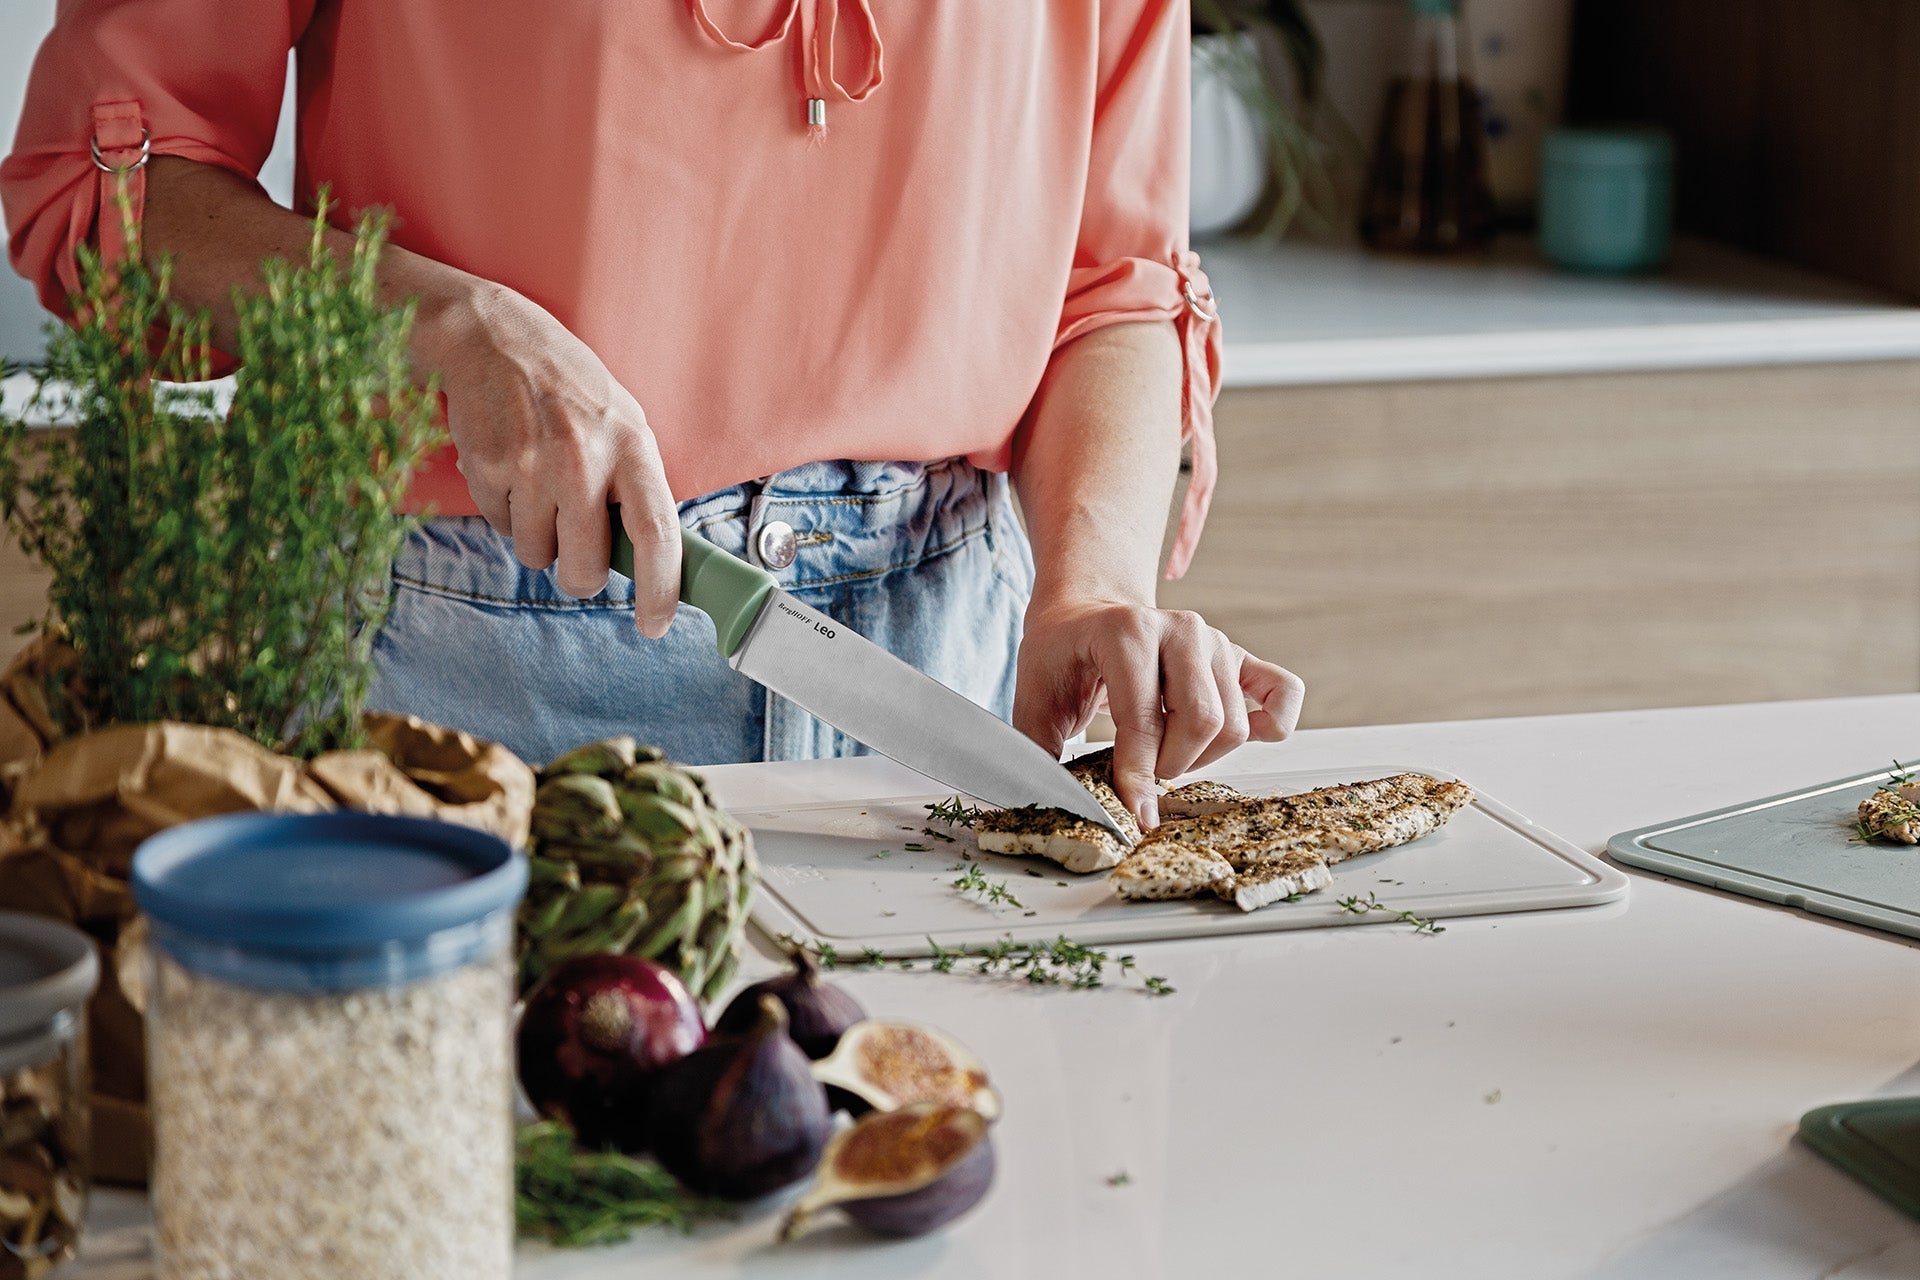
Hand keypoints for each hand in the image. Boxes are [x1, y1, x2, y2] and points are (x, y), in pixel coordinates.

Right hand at [416, 279, 680, 635]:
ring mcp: (531, 467)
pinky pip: (502, 529)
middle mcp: (583, 459)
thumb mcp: (621, 422)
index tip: (655, 623)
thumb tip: (652, 560)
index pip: (656, 533)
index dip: (660, 588)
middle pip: (586, 567)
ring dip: (541, 539)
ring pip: (538, 555)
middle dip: (581, 575)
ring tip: (541, 486)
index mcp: (630, 445)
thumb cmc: (569, 388)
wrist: (493, 339)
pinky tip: (513, 470)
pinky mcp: (487, 471)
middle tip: (579, 554)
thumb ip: (635, 486)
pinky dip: (509, 515)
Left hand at [1012, 597, 1305, 827]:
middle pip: (1203, 722)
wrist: (1088, 609)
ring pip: (1235, 723)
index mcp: (1126, 631)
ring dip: (1203, 757)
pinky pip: (1283, 693)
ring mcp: (1216, 640)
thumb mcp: (1034, 699)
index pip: (1143, 718)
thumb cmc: (1061, 655)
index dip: (1138, 775)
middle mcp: (1180, 628)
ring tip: (1167, 753)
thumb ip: (1039, 752)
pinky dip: (1272, 725)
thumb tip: (1054, 808)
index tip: (1134, 813)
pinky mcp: (1240, 657)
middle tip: (1144, 773)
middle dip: (1172, 766)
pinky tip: (1240, 739)